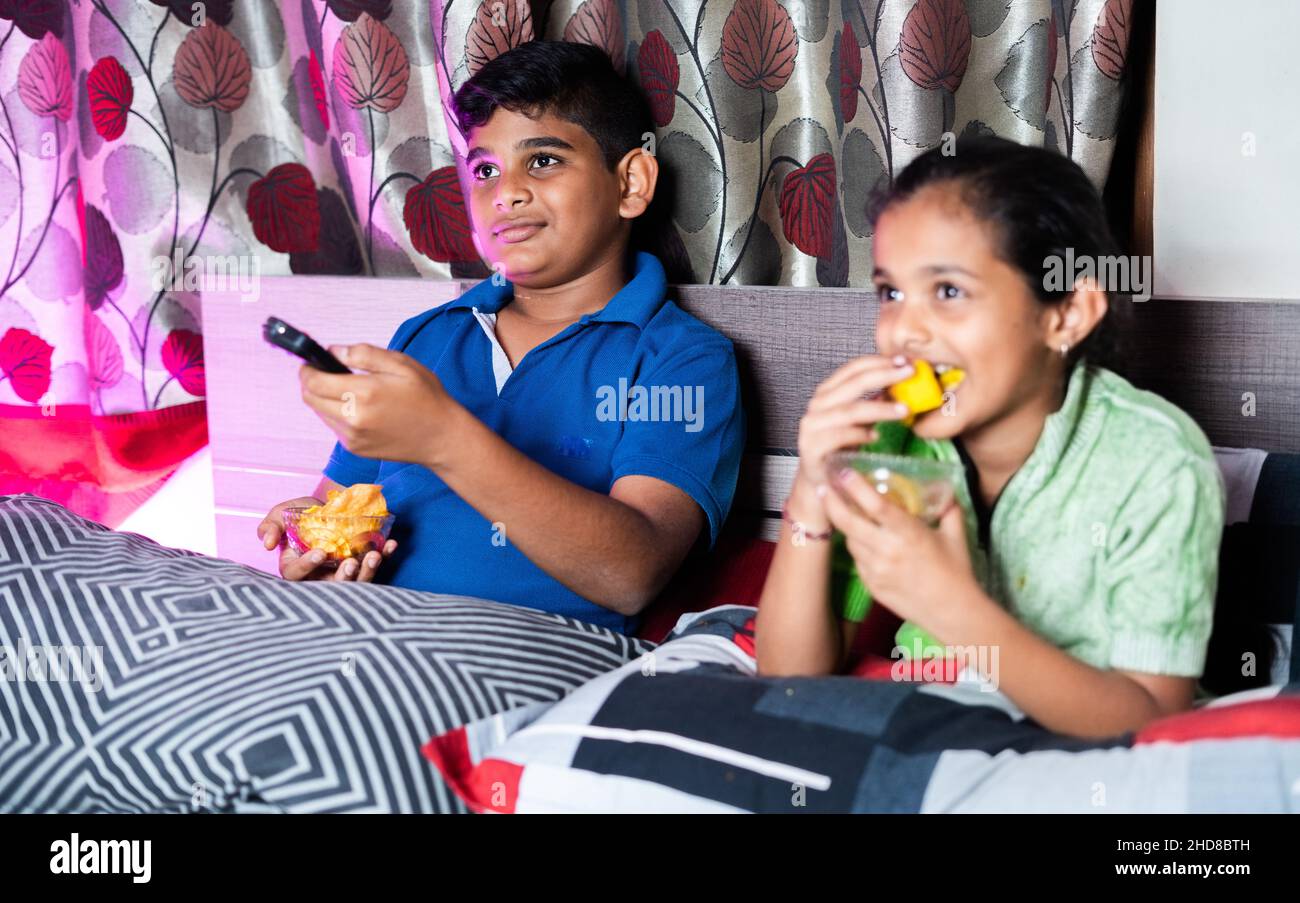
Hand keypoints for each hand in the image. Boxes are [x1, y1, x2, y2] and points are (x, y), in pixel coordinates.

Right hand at [256, 495, 398, 581]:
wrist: (327, 508)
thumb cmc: (300, 515)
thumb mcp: (281, 515)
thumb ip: (271, 526)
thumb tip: (266, 544)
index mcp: (295, 567)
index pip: (297, 574)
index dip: (308, 566)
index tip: (320, 553)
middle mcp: (319, 576)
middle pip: (331, 588)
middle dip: (344, 579)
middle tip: (351, 563)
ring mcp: (342, 573)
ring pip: (356, 583)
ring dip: (367, 572)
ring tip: (374, 555)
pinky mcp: (362, 565)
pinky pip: (374, 567)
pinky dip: (385, 557)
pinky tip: (391, 544)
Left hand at [298, 344, 460, 468]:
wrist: (441, 437)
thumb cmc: (426, 397)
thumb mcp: (401, 364)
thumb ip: (364, 353)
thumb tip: (333, 351)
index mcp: (364, 393)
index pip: (313, 382)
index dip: (307, 369)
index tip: (311, 362)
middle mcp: (353, 417)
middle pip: (310, 398)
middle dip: (311, 383)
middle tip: (326, 374)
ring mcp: (353, 436)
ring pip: (320, 413)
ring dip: (324, 399)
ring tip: (348, 390)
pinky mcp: (356, 448)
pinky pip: (334, 427)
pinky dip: (338, 414)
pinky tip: (359, 408)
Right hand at [794, 355, 913, 500]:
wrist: (821, 480)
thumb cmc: (842, 448)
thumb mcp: (861, 421)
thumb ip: (876, 401)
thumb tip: (904, 383)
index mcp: (828, 393)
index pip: (852, 369)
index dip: (878, 361)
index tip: (905, 360)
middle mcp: (817, 405)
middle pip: (852, 384)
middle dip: (883, 375)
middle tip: (909, 373)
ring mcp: (812, 426)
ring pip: (848, 411)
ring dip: (878, 409)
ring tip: (904, 410)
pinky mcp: (811, 447)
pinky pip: (837, 437)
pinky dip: (858, 434)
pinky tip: (876, 436)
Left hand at [821, 466, 978, 638]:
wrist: (952, 612)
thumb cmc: (956, 572)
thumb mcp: (956, 534)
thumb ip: (947, 508)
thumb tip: (943, 491)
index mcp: (909, 533)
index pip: (876, 506)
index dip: (857, 488)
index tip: (844, 472)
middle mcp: (888, 550)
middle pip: (849, 522)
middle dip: (832, 503)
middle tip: (823, 488)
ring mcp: (877, 570)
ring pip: (850, 541)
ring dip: (847, 527)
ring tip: (847, 514)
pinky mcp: (871, 585)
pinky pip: (858, 561)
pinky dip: (859, 549)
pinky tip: (866, 543)